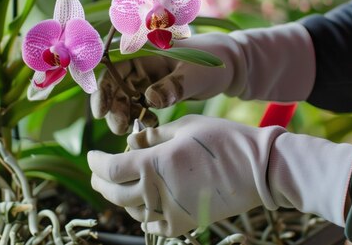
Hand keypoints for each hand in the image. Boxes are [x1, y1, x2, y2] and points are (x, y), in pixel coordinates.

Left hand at [87, 115, 284, 236]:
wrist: (260, 170)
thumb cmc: (224, 140)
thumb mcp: (185, 126)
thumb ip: (153, 136)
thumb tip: (131, 142)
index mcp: (154, 163)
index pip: (110, 169)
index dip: (96, 163)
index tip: (92, 156)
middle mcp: (156, 192)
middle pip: (114, 193)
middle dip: (101, 182)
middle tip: (98, 173)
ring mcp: (171, 212)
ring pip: (131, 210)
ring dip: (121, 196)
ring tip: (124, 183)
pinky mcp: (185, 224)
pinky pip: (153, 225)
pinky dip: (143, 214)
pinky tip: (145, 203)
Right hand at [91, 23, 314, 133]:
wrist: (230, 68)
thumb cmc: (212, 63)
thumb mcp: (193, 75)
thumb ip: (172, 87)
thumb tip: (148, 100)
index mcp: (145, 49)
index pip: (113, 66)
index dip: (103, 88)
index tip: (101, 110)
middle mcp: (140, 61)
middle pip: (115, 84)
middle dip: (113, 107)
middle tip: (121, 129)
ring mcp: (146, 76)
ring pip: (124, 97)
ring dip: (124, 114)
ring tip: (133, 131)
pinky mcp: (153, 89)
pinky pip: (137, 104)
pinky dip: (139, 116)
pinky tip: (151, 125)